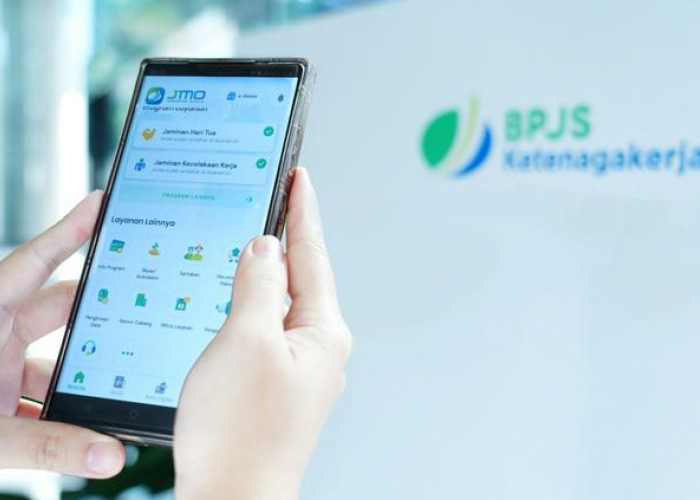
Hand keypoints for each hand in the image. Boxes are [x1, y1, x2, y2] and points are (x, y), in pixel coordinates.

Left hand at [0, 191, 124, 476]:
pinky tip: (90, 428)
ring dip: (86, 378)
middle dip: (102, 314)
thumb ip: (45, 447)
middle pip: (59, 309)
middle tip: (145, 310)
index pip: (34, 262)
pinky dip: (67, 411)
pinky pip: (44, 396)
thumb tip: (109, 454)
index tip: (104, 203)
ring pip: (57, 360)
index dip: (71, 231)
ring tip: (122, 388)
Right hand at [175, 168, 351, 499]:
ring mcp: (298, 371)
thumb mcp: (245, 340)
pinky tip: (234, 303)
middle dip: (286, 238)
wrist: (232, 499)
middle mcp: (318, 350)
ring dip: (264, 274)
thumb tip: (265, 248)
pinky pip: (265, 333)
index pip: (312, 254)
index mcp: (323, 332)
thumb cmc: (241, 433)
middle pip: (301, 278)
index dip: (302, 210)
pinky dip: (250, 310)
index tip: (299, 177)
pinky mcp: (275, 388)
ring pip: (280, 306)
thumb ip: (257, 286)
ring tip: (250, 241)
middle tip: (274, 198)